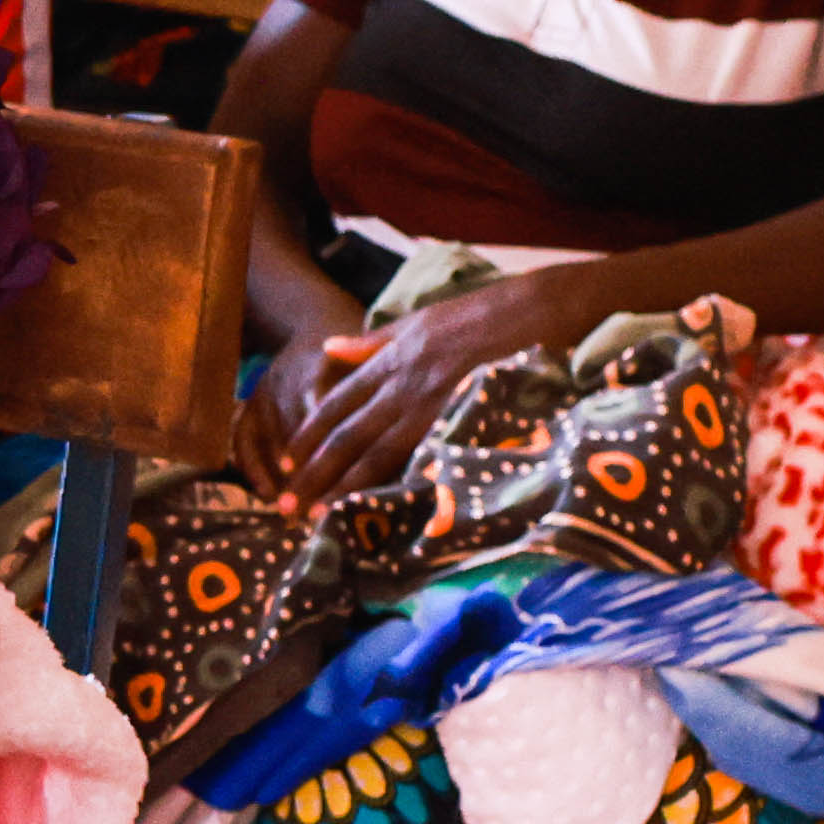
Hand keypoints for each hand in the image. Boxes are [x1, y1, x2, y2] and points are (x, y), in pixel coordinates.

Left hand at [264, 270, 592, 497]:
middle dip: (314, 473)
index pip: (336, 404)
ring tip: (319, 515)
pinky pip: (422, 458)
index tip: (287, 462)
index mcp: (392, 360)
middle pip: (347, 436)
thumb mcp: (419, 319)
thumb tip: (328, 347)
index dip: (308, 436)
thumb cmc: (483, 313)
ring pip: (378, 453)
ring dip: (346, 487)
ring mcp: (434, 404)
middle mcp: (405, 384)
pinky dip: (397, 484)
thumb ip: (373, 341)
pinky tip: (379, 508)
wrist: (538, 309)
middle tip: (285, 506)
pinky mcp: (463, 420)